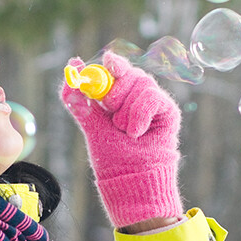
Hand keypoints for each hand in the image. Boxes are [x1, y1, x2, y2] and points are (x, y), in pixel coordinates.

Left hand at [61, 52, 183, 227]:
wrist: (132, 180)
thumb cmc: (113, 159)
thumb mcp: (91, 126)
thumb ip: (79, 100)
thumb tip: (71, 67)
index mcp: (119, 97)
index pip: (116, 69)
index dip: (112, 64)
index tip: (107, 61)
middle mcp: (138, 96)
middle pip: (128, 73)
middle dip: (114, 93)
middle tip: (111, 113)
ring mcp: (154, 103)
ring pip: (140, 83)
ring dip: (126, 111)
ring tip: (126, 132)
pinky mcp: (169, 111)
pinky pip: (151, 97)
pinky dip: (140, 115)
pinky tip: (137, 132)